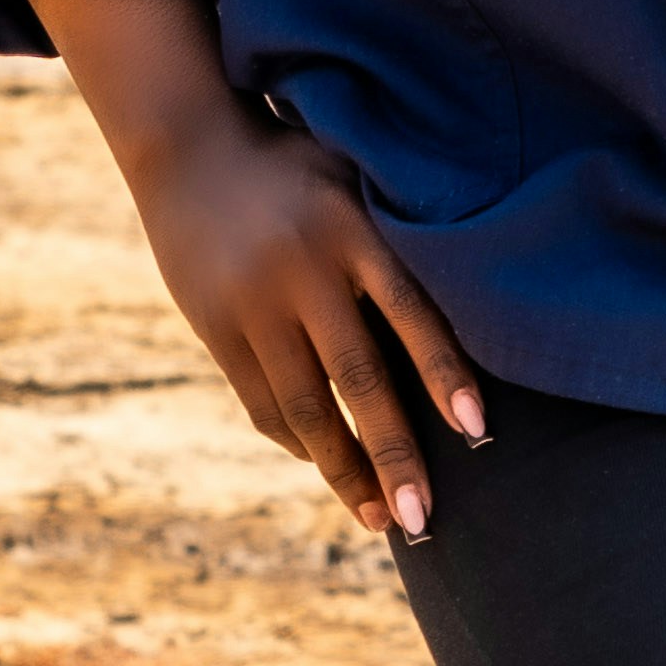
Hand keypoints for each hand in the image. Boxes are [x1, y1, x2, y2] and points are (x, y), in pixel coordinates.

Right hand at [120, 107, 488, 541]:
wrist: (187, 143)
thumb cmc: (297, 163)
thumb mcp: (354, 175)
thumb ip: (401, 233)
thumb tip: (478, 301)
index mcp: (350, 227)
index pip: (412, 311)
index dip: (446, 372)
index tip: (478, 432)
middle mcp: (303, 269)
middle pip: (359, 379)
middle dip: (395, 456)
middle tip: (424, 522)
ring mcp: (254, 303)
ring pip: (306, 407)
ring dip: (344, 471)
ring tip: (379, 521)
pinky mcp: (215, 327)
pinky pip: (264, 403)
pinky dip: (299, 442)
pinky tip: (329, 468)